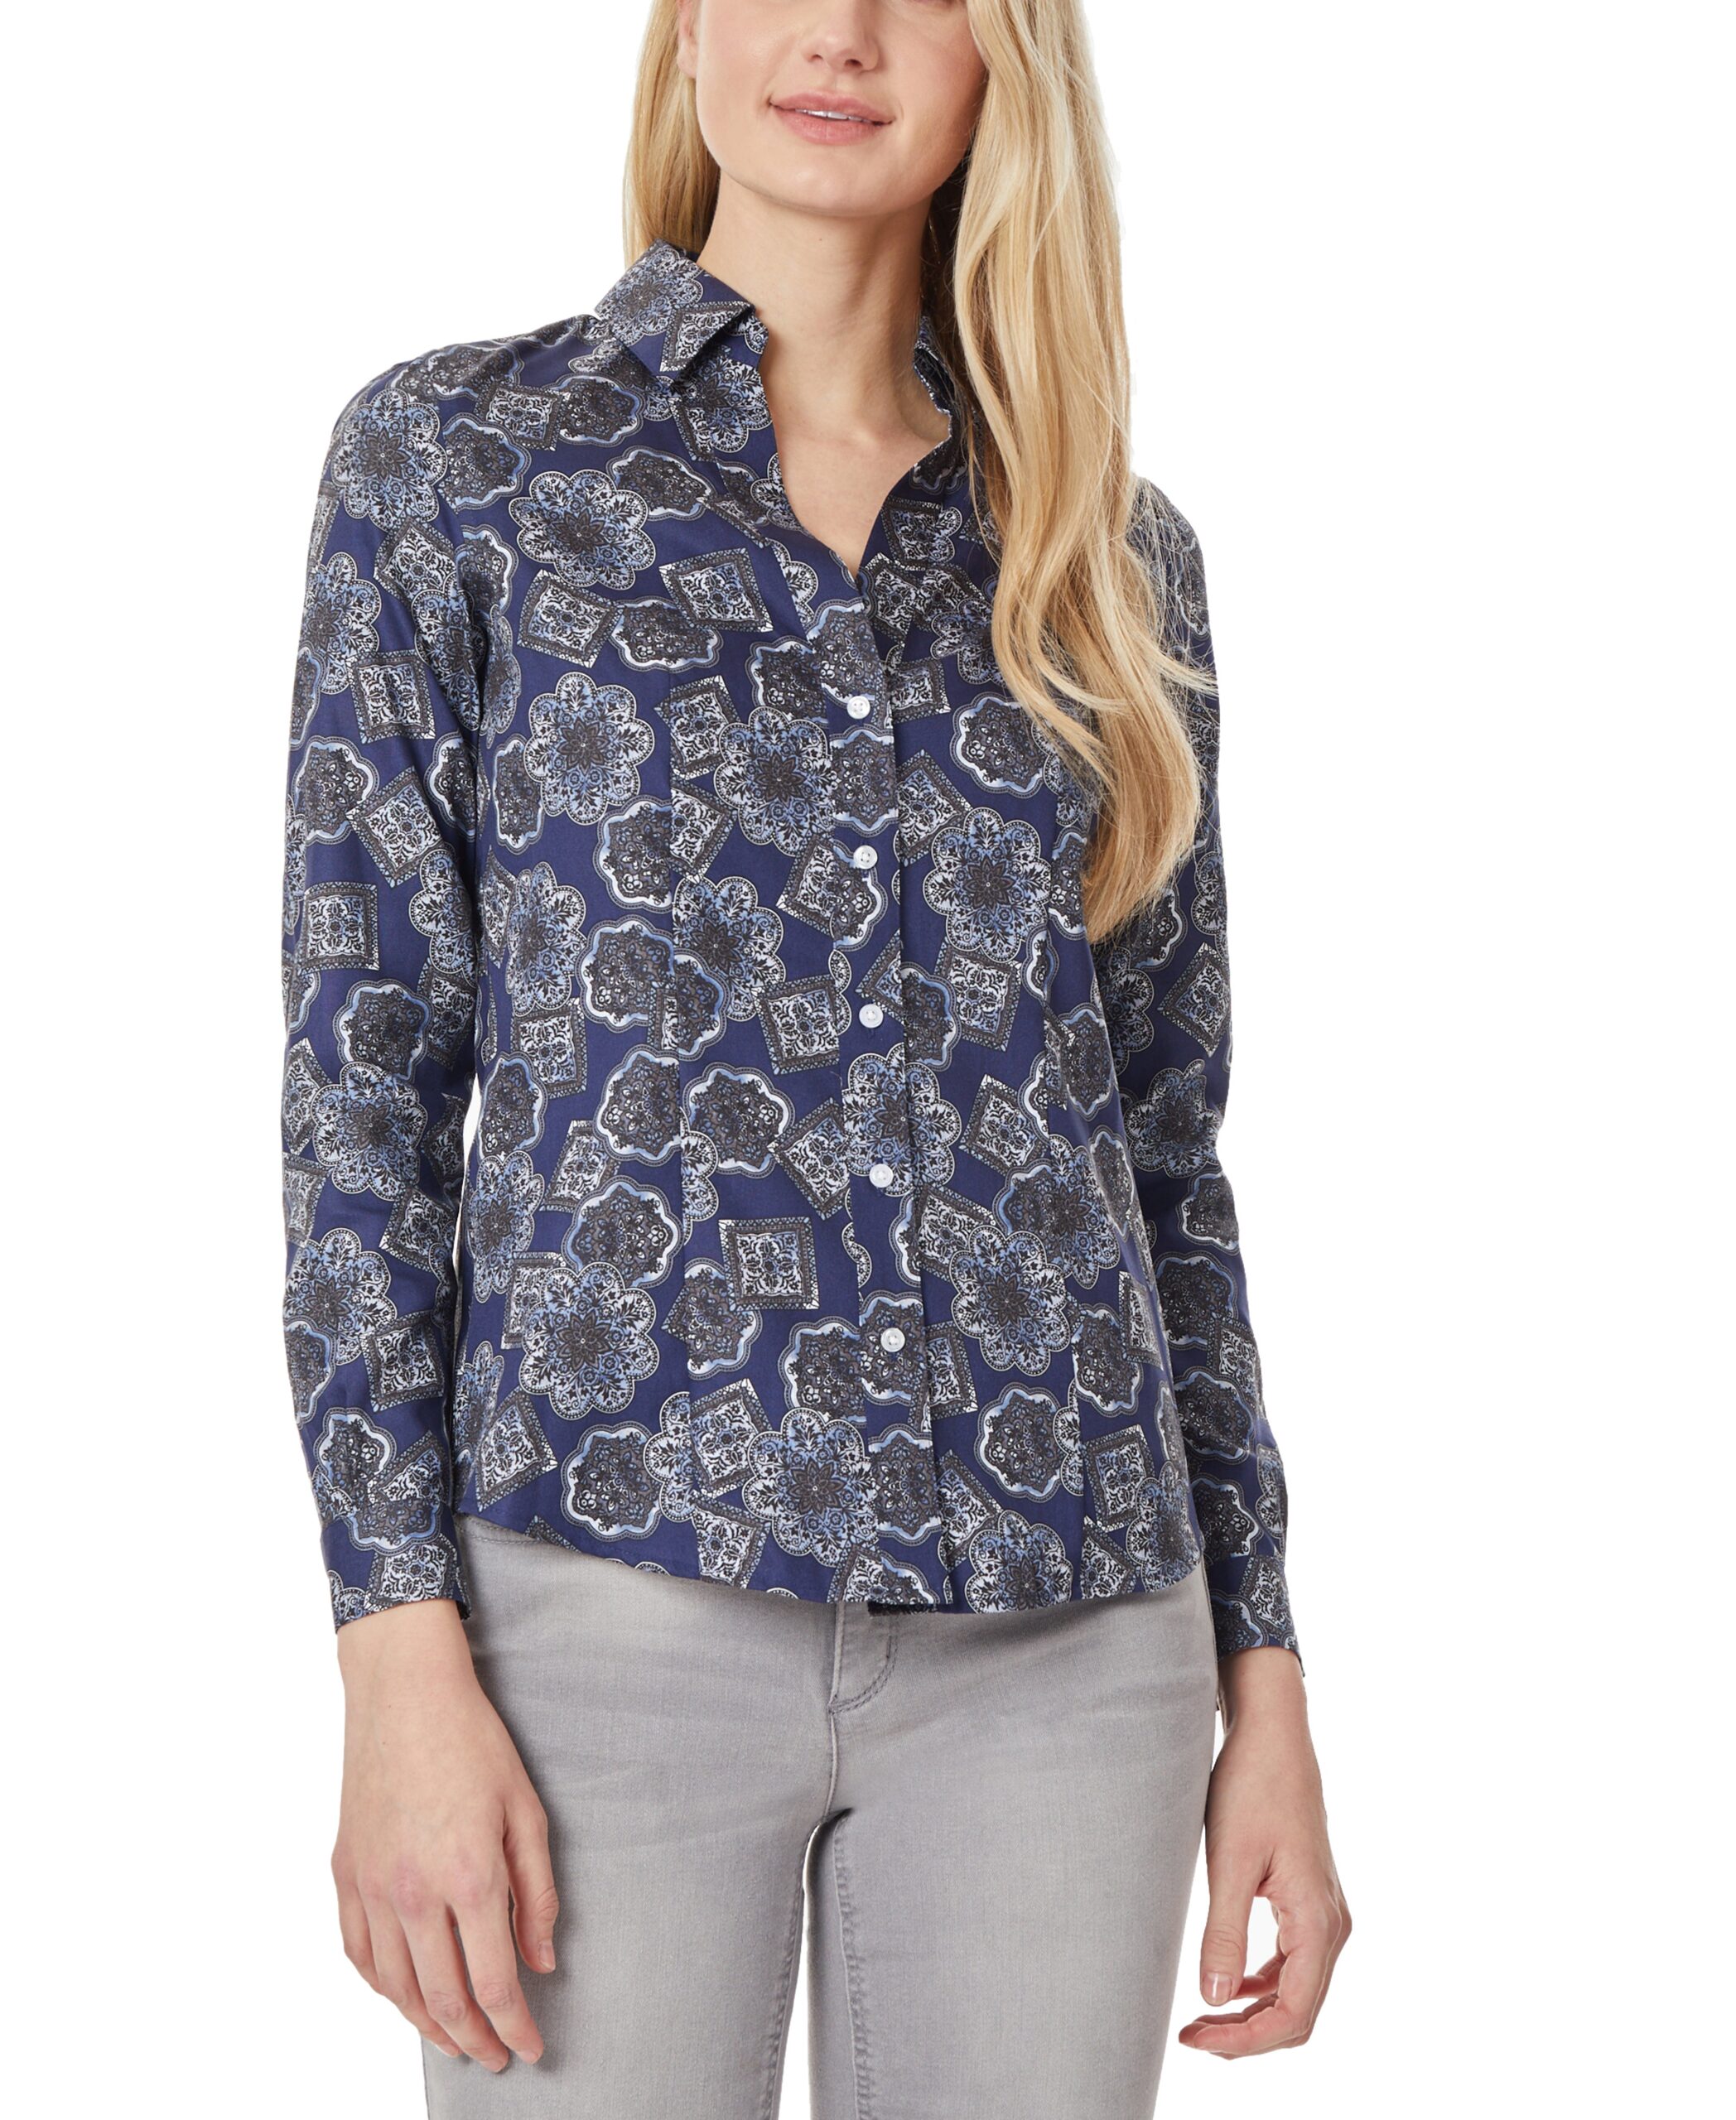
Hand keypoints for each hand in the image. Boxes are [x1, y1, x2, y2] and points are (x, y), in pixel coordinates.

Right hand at [331, 1598, 558, 2071]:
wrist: (404, 1694)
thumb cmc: (472, 1742)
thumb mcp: (527, 1812)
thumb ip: (538, 1895)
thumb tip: (541, 1961)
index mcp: (470, 1877)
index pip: (496, 1983)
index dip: (516, 2028)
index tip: (530, 2050)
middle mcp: (414, 1893)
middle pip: (443, 1999)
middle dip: (475, 2040)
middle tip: (496, 2057)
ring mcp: (372, 1886)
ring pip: (396, 1988)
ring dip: (427, 2026)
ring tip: (455, 2038)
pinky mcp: (344, 1873)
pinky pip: (359, 1954)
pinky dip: (382, 1988)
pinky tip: (402, 1995)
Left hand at [1177, 1646, 1349, 2058]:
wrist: (1273, 1736)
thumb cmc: (1252, 1788)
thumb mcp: (1230, 1862)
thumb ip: (1223, 1934)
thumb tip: (1213, 1999)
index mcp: (1318, 1920)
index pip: (1294, 2014)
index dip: (1246, 2041)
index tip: (1197, 2039)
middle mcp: (1332, 1924)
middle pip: (1300, 2011)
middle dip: (1248, 2035)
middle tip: (1192, 2036)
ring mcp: (1324, 1912)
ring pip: (1299, 1990)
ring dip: (1254, 2012)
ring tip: (1203, 2018)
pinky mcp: (1309, 1899)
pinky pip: (1294, 1962)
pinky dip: (1263, 1984)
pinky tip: (1228, 1984)